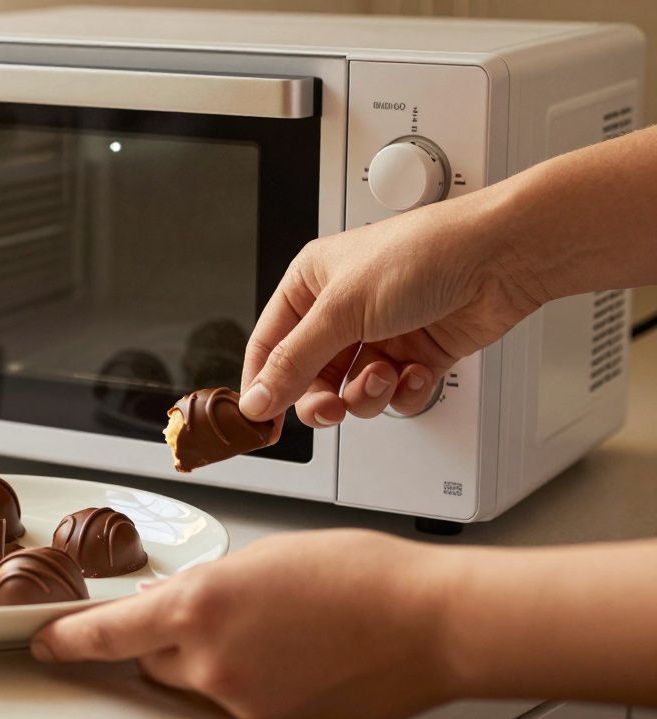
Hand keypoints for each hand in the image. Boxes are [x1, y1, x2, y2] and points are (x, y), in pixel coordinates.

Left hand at [30, 530, 462, 718]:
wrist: (427, 621)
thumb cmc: (358, 574)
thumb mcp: (264, 556)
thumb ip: (206, 586)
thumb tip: (167, 604)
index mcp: (200, 605)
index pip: (108, 633)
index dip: (69, 639)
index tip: (48, 641)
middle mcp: (211, 662)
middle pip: (152, 662)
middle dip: (164, 642)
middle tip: (214, 616)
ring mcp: (243, 703)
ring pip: (197, 686)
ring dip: (211, 662)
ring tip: (273, 632)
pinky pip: (237, 707)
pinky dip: (248, 684)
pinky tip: (290, 657)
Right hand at [239, 193, 546, 426]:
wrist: (501, 258)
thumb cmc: (424, 254)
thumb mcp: (342, 310)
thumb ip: (293, 362)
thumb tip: (258, 399)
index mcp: (311, 284)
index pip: (268, 345)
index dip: (263, 386)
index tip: (260, 424)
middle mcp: (342, 309)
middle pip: (309, 376)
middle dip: (322, 397)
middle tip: (331, 409)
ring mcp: (381, 333)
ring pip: (351, 389)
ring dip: (368, 392)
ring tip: (386, 374)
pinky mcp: (416, 353)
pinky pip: (394, 392)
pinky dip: (405, 390)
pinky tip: (417, 371)